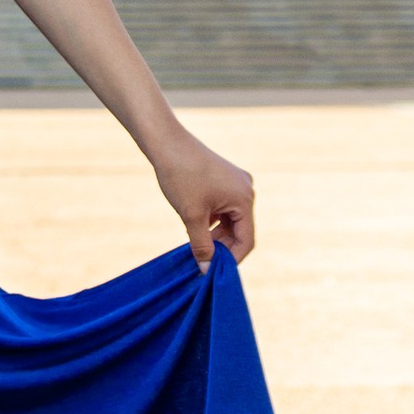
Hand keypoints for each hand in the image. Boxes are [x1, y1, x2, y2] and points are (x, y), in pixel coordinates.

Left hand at [154, 131, 255, 270]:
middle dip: (222, 247)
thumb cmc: (181, 177)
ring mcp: (236, 183)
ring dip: (216, 235)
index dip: (232, 259)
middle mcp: (246, 190)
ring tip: (196, 245)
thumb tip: (206, 269)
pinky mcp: (225, 179)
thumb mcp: (191, 216)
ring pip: (230, 220)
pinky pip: (224, 208)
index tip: (214, 270)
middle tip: (202, 260)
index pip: (246, 240)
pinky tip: (195, 227)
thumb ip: (201, 245)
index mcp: (245, 199)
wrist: (167, 143)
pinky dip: (213, 220)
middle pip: (240, 230)